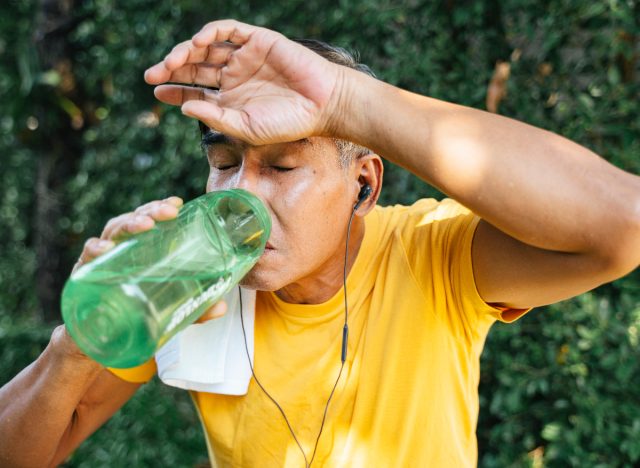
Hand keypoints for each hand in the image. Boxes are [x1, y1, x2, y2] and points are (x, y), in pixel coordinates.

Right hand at [73, 196, 226, 321]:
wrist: (99, 341)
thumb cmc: (134, 314)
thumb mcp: (170, 310)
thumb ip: (195, 308)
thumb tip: (221, 306)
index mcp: (141, 250)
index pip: (151, 221)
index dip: (161, 208)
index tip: (178, 203)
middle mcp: (122, 249)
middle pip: (135, 220)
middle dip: (151, 211)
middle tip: (169, 212)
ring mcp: (102, 260)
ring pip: (112, 231)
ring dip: (129, 224)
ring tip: (145, 225)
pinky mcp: (85, 275)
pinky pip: (87, 257)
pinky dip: (95, 249)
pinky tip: (106, 248)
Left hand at [144, 19, 344, 144]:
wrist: (323, 104)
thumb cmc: (289, 123)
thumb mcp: (247, 128)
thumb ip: (216, 118)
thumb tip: (184, 106)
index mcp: (231, 100)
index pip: (195, 90)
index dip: (174, 89)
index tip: (156, 92)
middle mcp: (235, 76)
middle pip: (195, 66)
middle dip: (171, 68)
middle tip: (152, 75)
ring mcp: (245, 57)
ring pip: (206, 48)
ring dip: (185, 51)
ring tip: (170, 62)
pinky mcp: (257, 40)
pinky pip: (228, 30)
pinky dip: (210, 33)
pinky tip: (197, 43)